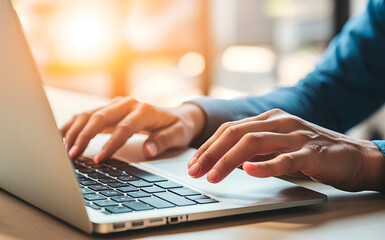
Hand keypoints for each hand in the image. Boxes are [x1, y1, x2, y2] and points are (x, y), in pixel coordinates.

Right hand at [61, 97, 205, 162]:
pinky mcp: (110, 108)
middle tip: (72, 155)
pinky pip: (88, 113)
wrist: (178, 115)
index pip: (124, 127)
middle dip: (84, 136)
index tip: (99, 159)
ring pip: (90, 114)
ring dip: (76, 130)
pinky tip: (63, 134)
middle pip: (101, 117)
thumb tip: (148, 150)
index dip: (110, 144)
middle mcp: (129, 104)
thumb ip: (164, 141)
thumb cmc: (178, 126)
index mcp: (145, 110)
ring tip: (65, 149)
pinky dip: (75, 123)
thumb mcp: (178, 134)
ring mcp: (118, 104)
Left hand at [187, 109, 384, 191]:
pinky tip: (249, 171)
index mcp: (269, 119)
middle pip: (236, 133)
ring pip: (254, 142)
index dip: (208, 146)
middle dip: (211, 153)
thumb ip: (254, 148)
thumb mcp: (277, 146)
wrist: (352, 156)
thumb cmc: (310, 152)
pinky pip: (284, 158)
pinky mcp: (311, 152)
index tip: (194, 163)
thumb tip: (223, 158)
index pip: (230, 129)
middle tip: (195, 171)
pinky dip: (264, 165)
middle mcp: (279, 122)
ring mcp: (295, 135)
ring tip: (213, 176)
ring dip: (229, 160)